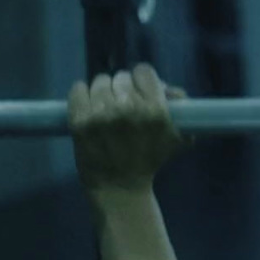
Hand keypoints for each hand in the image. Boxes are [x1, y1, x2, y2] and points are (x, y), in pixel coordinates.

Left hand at [68, 64, 192, 194]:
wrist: (119, 187)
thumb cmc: (150, 160)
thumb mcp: (178, 137)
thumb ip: (181, 108)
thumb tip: (168, 88)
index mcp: (155, 110)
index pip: (144, 72)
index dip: (142, 81)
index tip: (140, 92)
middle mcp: (128, 108)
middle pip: (121, 77)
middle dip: (123, 89)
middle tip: (123, 104)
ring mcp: (101, 114)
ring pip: (100, 81)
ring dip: (103, 92)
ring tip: (105, 107)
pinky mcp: (79, 121)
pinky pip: (78, 89)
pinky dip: (82, 94)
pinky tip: (89, 106)